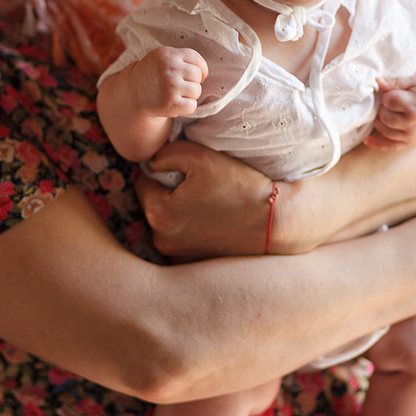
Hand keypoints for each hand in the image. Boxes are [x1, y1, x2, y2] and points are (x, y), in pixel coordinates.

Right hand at [131, 47, 208, 118]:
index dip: (201, 69)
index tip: (195, 75)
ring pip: (197, 91)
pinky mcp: (171, 104)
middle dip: (192, 82)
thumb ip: (183, 58)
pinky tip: (176, 103)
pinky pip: (192, 106)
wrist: (134, 93)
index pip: (196, 59)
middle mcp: (169, 69)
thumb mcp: (163, 57)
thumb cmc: (154, 74)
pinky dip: (186, 107)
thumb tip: (204, 74)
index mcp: (168, 55)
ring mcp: (170, 87)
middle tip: (180, 85)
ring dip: (190, 95)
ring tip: (176, 93)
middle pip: (197, 75)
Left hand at [135, 141, 275, 258]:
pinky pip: (181, 236)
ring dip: (178, 209)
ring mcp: (176, 255)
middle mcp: (161, 239)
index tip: (185, 167)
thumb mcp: (198, 156)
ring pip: (166, 220)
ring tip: (208, 201)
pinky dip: (190, 227)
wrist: (273, 221)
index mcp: (157, 212)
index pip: (142, 180)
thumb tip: (150, 161)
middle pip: (153, 202)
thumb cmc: (237, 186)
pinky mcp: (191, 263)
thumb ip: (164, 153)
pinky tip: (213, 219)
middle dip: (168, 190)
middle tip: (198, 183)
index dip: (161, 168)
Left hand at [364, 74, 415, 149]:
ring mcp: (412, 135)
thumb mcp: (414, 80)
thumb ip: (395, 82)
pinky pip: (390, 146)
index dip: (387, 95)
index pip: (389, 101)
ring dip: (380, 120)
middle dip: (383, 107)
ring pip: (384, 130)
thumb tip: (378, 81)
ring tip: (387, 111)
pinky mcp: (410, 142)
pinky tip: (367, 140)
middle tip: (390, 101)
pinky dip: (377, 144)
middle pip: (385, 117)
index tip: (393, 92)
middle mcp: (415, 123)